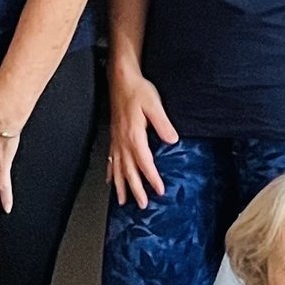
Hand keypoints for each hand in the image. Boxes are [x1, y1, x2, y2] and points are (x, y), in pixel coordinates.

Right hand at [106, 68, 176, 208]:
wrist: (121, 79)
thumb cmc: (137, 90)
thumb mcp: (154, 104)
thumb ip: (163, 124)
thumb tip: (172, 140)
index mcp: (134, 135)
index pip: (144, 162)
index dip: (152, 178)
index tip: (159, 190)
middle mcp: (123, 141)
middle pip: (129, 171)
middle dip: (136, 189)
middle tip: (143, 204)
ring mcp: (117, 140)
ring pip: (118, 168)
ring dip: (122, 186)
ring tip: (123, 201)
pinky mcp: (114, 136)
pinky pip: (111, 160)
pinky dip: (111, 173)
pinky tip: (111, 181)